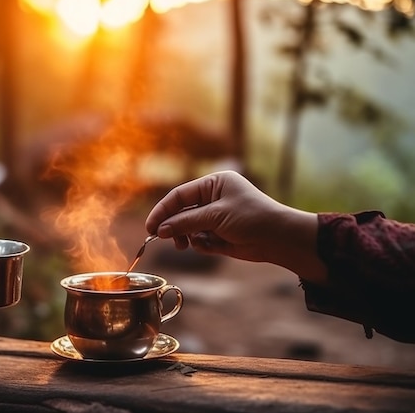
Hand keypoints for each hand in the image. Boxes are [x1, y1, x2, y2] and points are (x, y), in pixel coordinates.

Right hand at [145, 171, 326, 282]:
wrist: (279, 239)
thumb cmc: (252, 218)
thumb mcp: (215, 216)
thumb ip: (185, 222)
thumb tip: (160, 230)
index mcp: (213, 184)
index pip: (180, 196)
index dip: (163, 211)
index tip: (150, 227)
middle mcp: (213, 198)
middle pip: (181, 212)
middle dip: (174, 226)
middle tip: (163, 239)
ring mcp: (216, 217)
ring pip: (188, 228)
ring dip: (186, 237)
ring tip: (187, 245)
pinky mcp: (219, 235)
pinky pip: (199, 240)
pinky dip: (200, 245)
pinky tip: (212, 246)